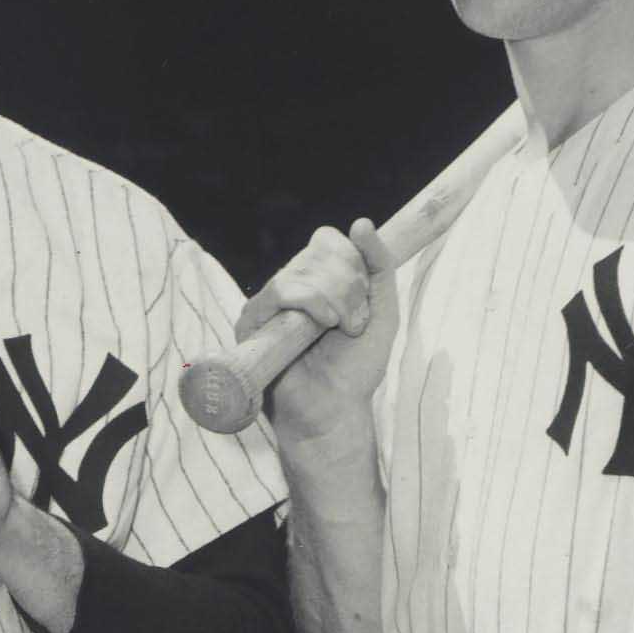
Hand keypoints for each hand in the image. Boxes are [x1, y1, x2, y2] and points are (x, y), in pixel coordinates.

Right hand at [247, 219, 398, 447]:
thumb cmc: (356, 368)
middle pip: (317, 252)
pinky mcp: (251, 323)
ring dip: (333, 298)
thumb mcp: (383, 312)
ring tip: (338, 330)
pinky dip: (309, 304)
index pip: (327, 241)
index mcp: (317, 281)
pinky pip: (280, 291)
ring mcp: (269, 304)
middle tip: (353, 323)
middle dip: (347, 286)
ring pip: (301, 270)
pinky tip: (320, 328)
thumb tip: (361, 223)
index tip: (363, 301)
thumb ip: (380, 266)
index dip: (351, 262)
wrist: (334, 409)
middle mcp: (290, 288)